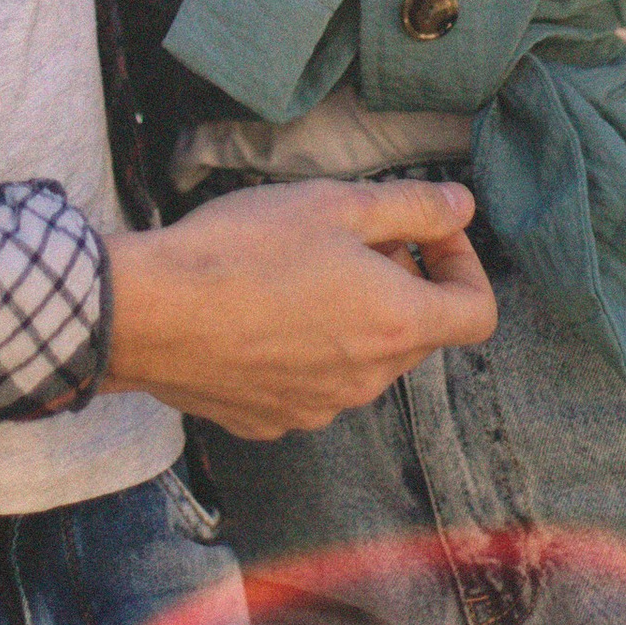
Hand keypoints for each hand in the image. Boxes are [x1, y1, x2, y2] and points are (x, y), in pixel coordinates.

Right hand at [103, 178, 495, 438]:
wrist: (147, 313)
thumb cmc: (242, 250)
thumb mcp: (335, 204)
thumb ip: (412, 206)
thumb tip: (461, 206)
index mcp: (396, 324)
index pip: (477, 313)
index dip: (465, 265)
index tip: (428, 236)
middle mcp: (367, 380)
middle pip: (417, 334)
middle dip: (402, 283)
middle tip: (353, 239)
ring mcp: (319, 407)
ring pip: (363, 361)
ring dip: (353, 318)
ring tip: (299, 271)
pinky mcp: (271, 420)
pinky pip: (311, 383)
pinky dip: (305, 350)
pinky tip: (260, 313)